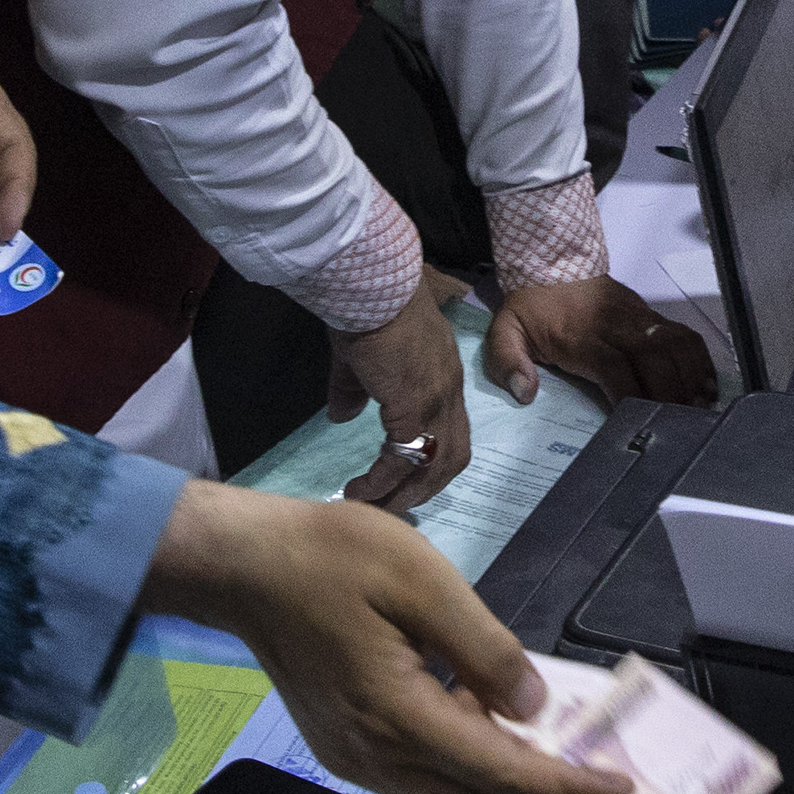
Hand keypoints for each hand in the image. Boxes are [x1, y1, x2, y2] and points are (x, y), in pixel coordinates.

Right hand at [141, 481, 624, 793]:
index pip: (502, 773)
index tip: (620, 792)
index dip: (567, 789)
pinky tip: (498, 742)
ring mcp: (356, 759)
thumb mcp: (420, 579)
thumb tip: (532, 705)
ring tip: (565, 782)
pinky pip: (421, 780)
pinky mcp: (346, 748)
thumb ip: (484, 647)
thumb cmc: (327, 558)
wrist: (240, 567)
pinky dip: (470, 777)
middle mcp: (376, 757)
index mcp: (397, 717)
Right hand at [325, 277, 466, 508]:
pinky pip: (401, 457)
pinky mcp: (412, 405)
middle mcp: (448, 392)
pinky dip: (382, 480)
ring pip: (433, 465)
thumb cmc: (367, 308)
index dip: (433, 461)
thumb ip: (354, 389)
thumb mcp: (361, 355)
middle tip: (395, 507)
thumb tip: (341, 416)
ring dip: (405, 493)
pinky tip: (358, 490)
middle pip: (452, 456)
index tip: (407, 480)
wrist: (370, 285)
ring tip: (374, 508)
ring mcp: (434, 399)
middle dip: (425, 487)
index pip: (450, 430)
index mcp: (442, 376)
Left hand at [487, 276, 710, 411]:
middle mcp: (616, 326)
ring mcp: (637, 318)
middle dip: (670, 393)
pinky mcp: (649, 313)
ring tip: (701, 406)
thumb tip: (524, 393)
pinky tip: (707, 382)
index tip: (639, 422)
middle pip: (654, 360)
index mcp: (581, 335)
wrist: (551, 260)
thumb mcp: (505, 330)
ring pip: (674, 345)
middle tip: (681, 424)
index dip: (630, 396)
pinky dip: (698, 358)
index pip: (614, 369)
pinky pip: (681, 333)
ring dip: (691, 376)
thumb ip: (507, 361)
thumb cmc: (531, 305)